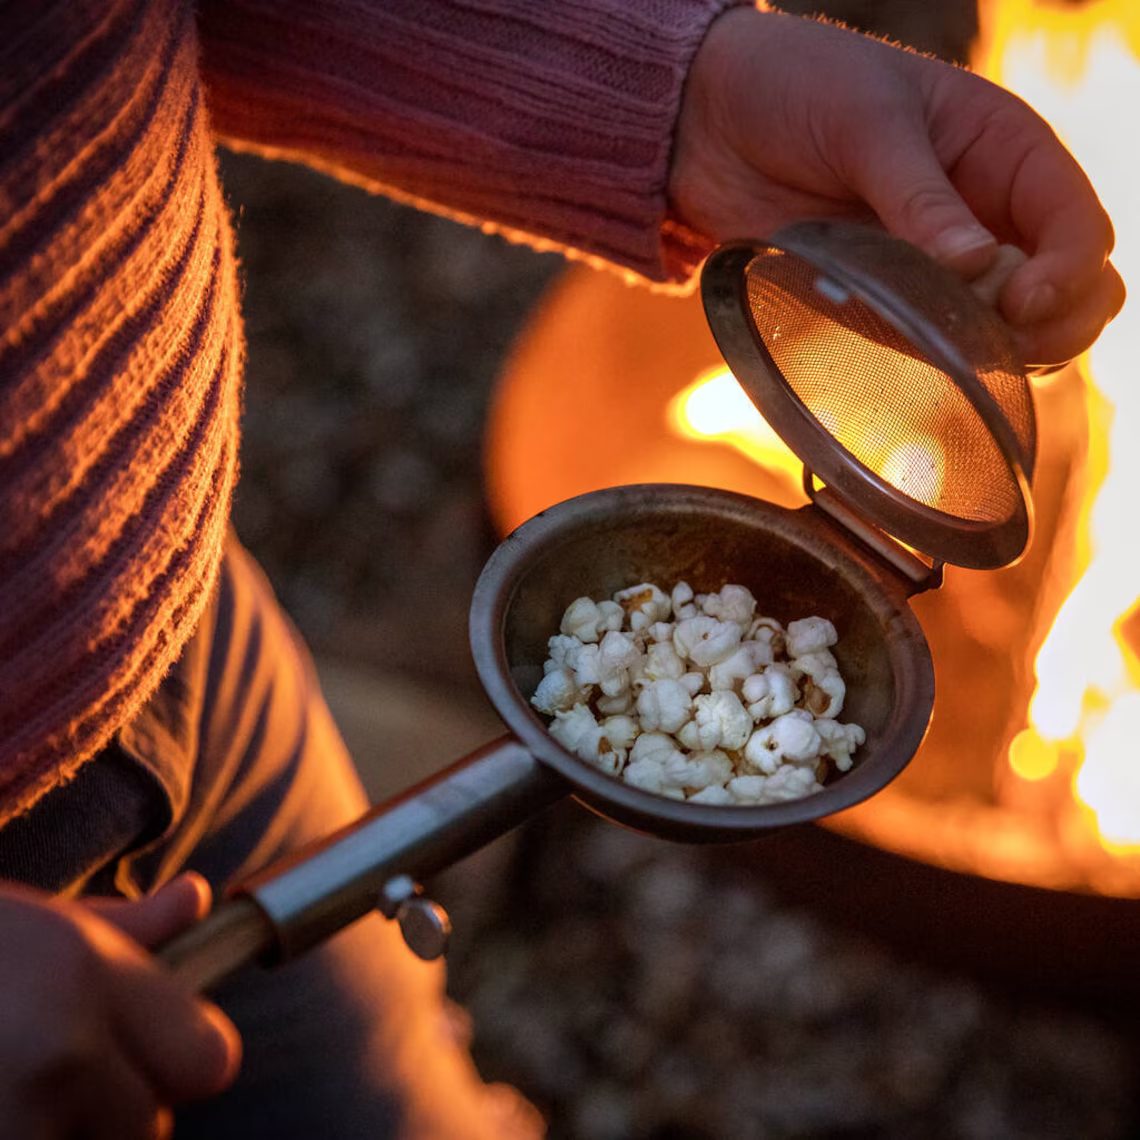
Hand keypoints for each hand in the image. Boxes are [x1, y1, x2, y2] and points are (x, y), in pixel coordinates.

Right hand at [0, 874, 240, 1139]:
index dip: (184, 1062)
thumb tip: (195, 897)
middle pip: (149, 1127)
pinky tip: (3, 1112)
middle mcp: (64, 1052)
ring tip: (15, 1090)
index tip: (150, 1058)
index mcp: (86, 975)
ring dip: (63, 1136)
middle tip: (59, 1076)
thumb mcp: (34, 927)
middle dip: (114, 1113)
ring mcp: (16, 1123)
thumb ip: (126, 928)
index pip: (209, 1060)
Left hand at [669, 7, 1124, 367]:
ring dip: (1003, 353)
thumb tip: (977, 267)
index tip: (1024, 299)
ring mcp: (937, 268)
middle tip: (1006, 337)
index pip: (1076, 225)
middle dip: (1058, 322)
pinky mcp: (885, 304)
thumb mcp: (867, 123)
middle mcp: (984, 218)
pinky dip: (940, 362)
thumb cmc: (798, 89)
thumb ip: (919, 197)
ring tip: (960, 349)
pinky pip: (935, 346)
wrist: (710, 125)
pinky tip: (919, 358)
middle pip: (1068, 291)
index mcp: (1004, 154)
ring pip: (1012, 332)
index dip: (1068, 271)